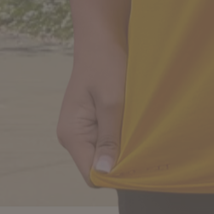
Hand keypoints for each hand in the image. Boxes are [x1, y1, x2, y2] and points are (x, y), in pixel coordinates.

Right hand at [57, 45, 127, 183]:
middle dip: (119, 161)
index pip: (91, 174)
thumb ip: (109, 139)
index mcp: (71, 134)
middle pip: (97, 167)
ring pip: (104, 155)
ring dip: (122, 147)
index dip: (113, 174)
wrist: (102, 39)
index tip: (137, 163)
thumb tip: (105, 173)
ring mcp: (80, 131)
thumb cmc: (106, 64)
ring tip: (136, 128)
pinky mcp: (91, 123)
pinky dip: (121, 137)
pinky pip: (106, 141)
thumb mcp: (113, 102)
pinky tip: (131, 122)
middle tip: (142, 143)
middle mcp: (71, 137)